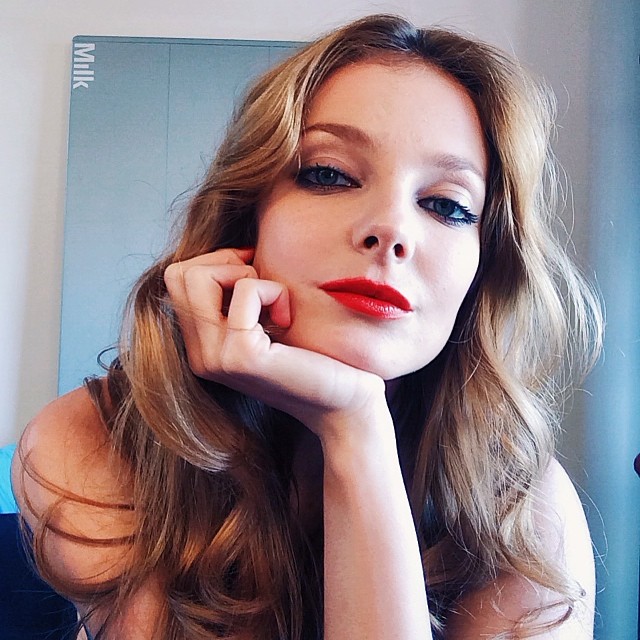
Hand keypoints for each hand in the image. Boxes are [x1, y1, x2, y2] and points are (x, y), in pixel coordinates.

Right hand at [163, 249, 387, 438]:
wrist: (344, 402)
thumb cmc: (314, 356)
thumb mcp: (265, 322)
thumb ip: (236, 298)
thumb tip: (236, 252)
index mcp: (201, 347)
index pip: (176, 280)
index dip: (215, 263)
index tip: (255, 275)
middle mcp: (199, 356)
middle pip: (178, 274)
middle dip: (225, 262)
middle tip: (264, 285)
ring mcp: (215, 358)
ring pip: (198, 277)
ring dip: (246, 275)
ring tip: (275, 303)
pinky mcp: (242, 356)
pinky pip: (245, 290)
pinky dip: (273, 290)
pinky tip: (288, 318)